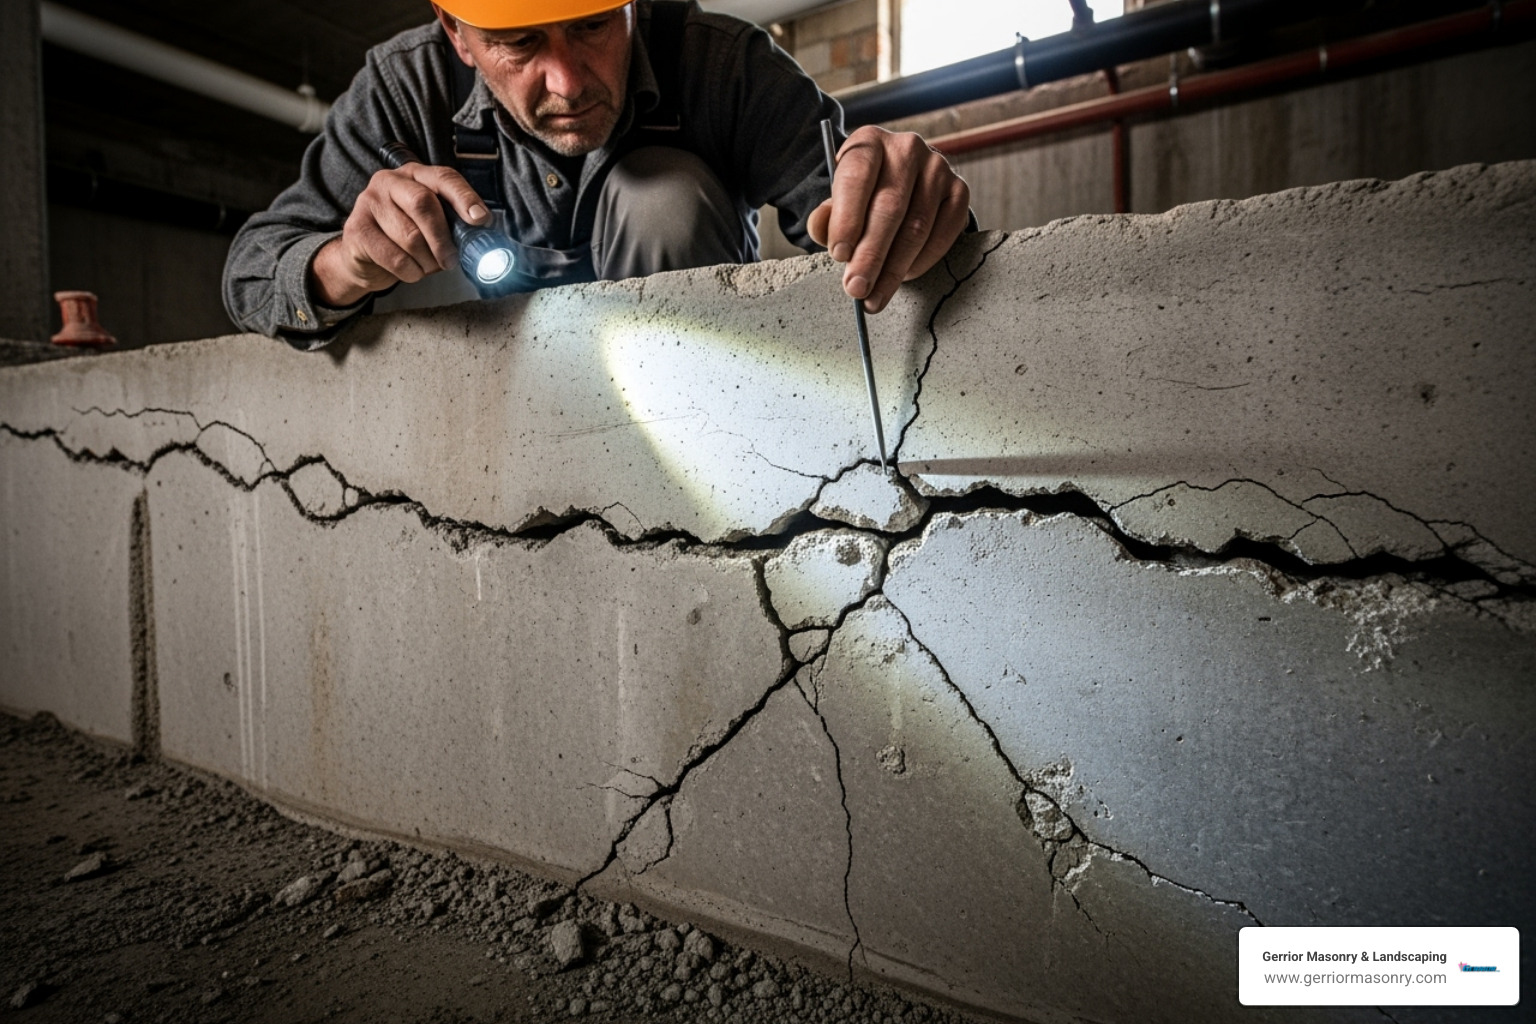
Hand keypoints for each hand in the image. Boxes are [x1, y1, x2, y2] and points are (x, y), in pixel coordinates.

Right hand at [309, 163, 492, 307]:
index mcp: (415, 175)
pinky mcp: (356, 229)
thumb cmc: (405, 240)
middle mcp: (389, 181)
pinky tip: (411, 272)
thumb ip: (454, 224)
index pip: (444, 178)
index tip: (481, 219)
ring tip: (428, 266)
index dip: (465, 198)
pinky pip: (394, 256)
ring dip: (427, 261)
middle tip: (451, 260)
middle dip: (443, 238)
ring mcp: (369, 202)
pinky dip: (410, 272)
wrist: (364, 259)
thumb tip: (481, 235)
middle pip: (423, 204)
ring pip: (409, 235)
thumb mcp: (433, 226)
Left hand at [807, 125, 970, 313]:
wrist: (901, 183)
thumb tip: (823, 232)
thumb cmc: (862, 196)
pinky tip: (904, 277)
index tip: (839, 255)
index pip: (856, 178)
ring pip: (917, 226)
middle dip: (871, 255)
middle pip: (889, 208)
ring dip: (895, 268)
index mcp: (869, 142)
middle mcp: (906, 148)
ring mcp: (938, 168)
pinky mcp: (959, 190)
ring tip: (876, 295)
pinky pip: (943, 233)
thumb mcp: (837, 201)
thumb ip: (826, 218)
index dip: (847, 219)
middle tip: (857, 289)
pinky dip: (923, 261)